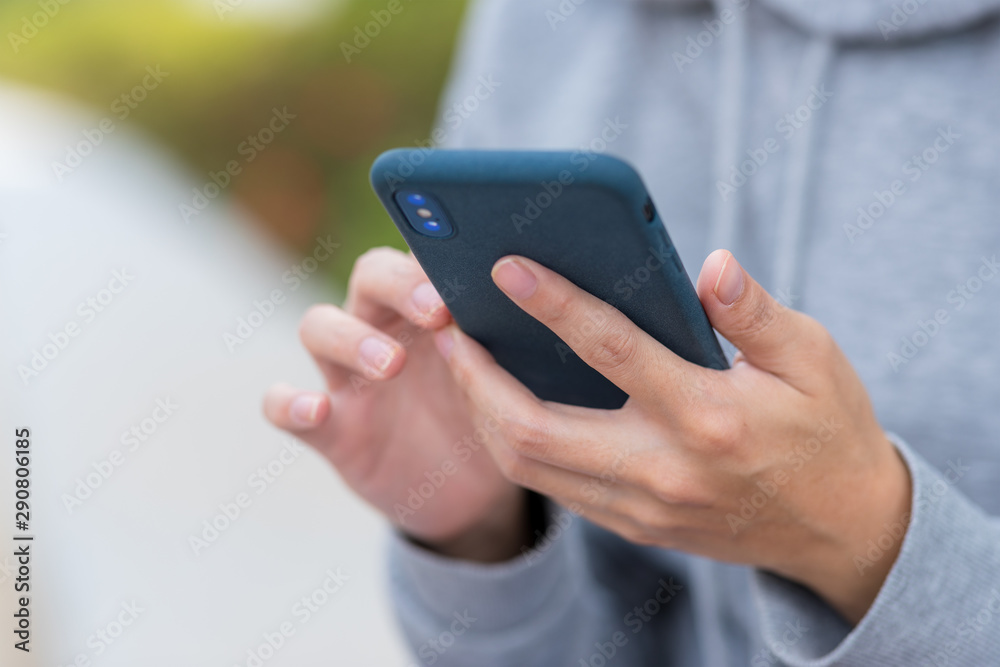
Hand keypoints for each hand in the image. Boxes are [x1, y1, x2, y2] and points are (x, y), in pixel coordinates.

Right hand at [264, 247, 526, 561]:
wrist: (474, 491)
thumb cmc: (496, 414)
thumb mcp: (513, 376)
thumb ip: (517, 336)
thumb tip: (553, 290)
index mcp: (432, 305)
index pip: (420, 252)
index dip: (437, 252)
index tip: (471, 265)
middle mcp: (383, 326)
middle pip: (368, 277)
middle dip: (398, 286)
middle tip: (438, 312)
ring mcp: (349, 375)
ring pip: (318, 327)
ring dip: (349, 338)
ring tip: (392, 364)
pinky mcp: (329, 427)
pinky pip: (284, 406)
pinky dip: (290, 403)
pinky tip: (314, 410)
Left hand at [432, 249, 911, 622]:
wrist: (843, 531)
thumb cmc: (828, 431)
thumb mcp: (813, 358)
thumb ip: (753, 312)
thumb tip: (709, 264)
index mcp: (708, 415)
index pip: (611, 350)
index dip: (553, 304)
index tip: (505, 267)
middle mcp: (663, 469)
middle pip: (534, 429)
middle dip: (477, 377)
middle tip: (448, 326)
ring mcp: (642, 507)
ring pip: (530, 466)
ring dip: (483, 412)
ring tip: (462, 359)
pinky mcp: (634, 526)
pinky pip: (553, 486)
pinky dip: (516, 442)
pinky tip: (504, 402)